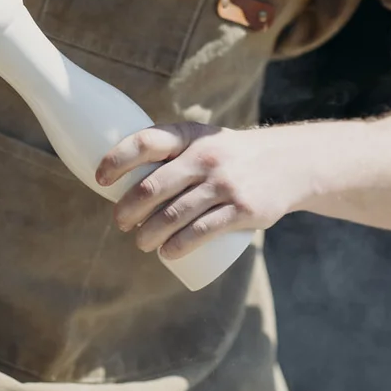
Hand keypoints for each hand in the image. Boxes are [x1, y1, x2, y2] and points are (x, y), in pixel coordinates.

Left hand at [97, 124, 311, 259]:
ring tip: (141, 243)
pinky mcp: (242, 209)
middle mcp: (206, 157)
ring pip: (173, 215)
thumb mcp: (205, 142)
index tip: (100, 179)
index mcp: (191, 136)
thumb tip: (123, 182)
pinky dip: (178, 246)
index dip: (117, 160)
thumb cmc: (232, 156)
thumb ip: (171, 155)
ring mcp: (225, 184)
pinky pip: (202, 231)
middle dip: (128, 211)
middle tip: (121, 223)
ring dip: (148, 235)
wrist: (290, 163)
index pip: (146, 142)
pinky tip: (167, 254)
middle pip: (153, 187)